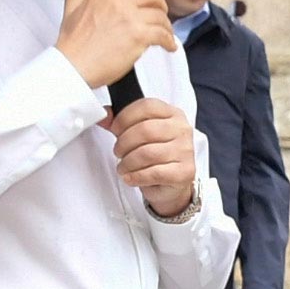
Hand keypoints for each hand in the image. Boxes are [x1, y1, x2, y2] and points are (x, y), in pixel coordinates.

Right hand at [57, 0, 176, 89]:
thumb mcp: (70, 13)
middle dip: (160, 6)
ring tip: (164, 37)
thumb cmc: (72, 44)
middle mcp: (118, 2)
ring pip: (160, 16)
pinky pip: (163, 34)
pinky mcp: (138, 36)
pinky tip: (168, 47)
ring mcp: (129, 19)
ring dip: (166, 27)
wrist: (72, 68)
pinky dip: (169, 41)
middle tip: (159, 17)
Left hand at [109, 98, 197, 217]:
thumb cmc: (156, 156)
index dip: (125, 117)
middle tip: (118, 152)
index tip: (115, 129)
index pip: (147, 106)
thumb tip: (104, 117)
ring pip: (147, 153)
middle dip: (123, 143)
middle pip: (145, 130)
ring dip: (127, 163)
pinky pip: (153, 173)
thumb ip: (122, 123)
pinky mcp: (185, 172)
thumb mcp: (140, 134)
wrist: (172, 183)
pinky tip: (131, 177)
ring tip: (123, 167)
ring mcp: (185, 151)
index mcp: (173, 114)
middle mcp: (182, 130)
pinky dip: (136, 177)